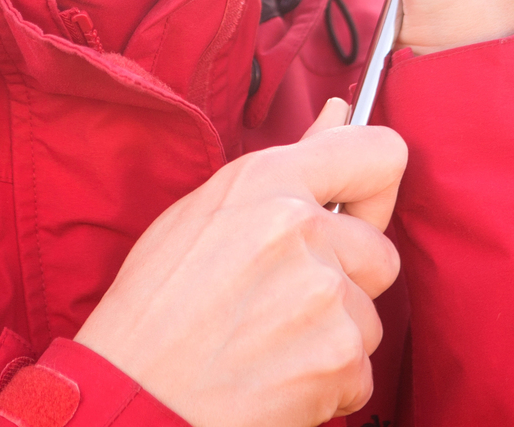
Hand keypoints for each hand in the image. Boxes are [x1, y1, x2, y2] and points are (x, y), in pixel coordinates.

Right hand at [75, 100, 405, 426]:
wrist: (132, 398)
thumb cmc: (155, 308)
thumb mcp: (204, 214)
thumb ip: (286, 167)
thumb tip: (339, 115)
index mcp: (269, 182)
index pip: (381, 154)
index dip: (373, 187)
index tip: (356, 211)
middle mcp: (304, 231)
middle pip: (381, 252)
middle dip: (347, 280)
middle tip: (283, 302)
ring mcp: (326, 298)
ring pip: (367, 317)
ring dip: (331, 336)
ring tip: (266, 345)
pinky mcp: (339, 362)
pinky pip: (360, 372)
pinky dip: (326, 385)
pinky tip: (274, 379)